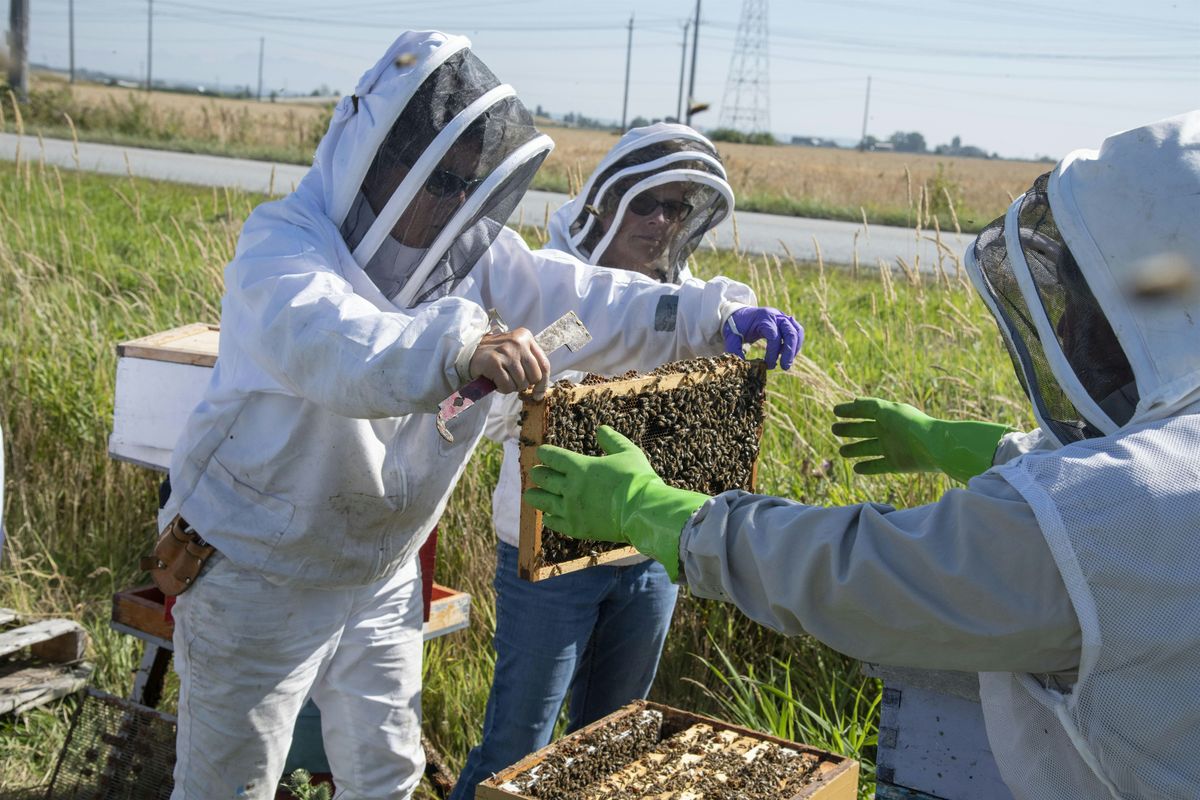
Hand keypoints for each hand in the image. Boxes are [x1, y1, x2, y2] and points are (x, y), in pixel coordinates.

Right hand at [468, 329, 550, 398]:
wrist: (469, 352)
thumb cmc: (496, 355)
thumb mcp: (516, 351)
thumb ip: (529, 363)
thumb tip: (541, 387)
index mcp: (526, 337)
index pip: (544, 364)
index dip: (543, 383)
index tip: (538, 393)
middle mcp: (518, 342)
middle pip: (535, 376)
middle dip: (525, 384)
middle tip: (513, 381)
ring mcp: (506, 352)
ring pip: (521, 383)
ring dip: (512, 387)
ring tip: (502, 378)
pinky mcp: (494, 363)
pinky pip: (507, 386)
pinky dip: (502, 389)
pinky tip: (496, 381)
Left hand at [524, 426, 709, 580]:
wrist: (643, 511)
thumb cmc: (637, 479)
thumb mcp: (627, 452)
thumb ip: (612, 440)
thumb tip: (601, 429)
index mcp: (580, 467)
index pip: (552, 456)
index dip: (545, 453)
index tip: (542, 452)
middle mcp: (570, 487)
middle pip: (543, 478)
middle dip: (538, 473)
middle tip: (536, 472)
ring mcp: (571, 509)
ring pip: (542, 501)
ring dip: (535, 495)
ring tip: (530, 494)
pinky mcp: (576, 528)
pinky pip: (554, 522)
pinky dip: (548, 517)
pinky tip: (548, 516)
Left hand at [723, 307, 802, 369]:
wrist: (739, 313)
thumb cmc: (736, 325)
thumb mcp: (731, 335)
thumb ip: (734, 349)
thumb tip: (741, 365)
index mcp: (763, 318)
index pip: (774, 336)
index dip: (773, 352)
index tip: (767, 365)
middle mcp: (776, 315)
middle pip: (790, 333)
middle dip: (789, 352)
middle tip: (785, 367)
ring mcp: (783, 317)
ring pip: (797, 331)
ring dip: (794, 348)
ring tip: (786, 362)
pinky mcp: (786, 321)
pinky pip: (797, 331)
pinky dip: (796, 343)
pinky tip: (787, 354)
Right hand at [831, 397, 1012, 482]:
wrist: (934, 446)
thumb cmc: (911, 424)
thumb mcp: (887, 410)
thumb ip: (870, 405)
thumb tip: (853, 401)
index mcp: (887, 416)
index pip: (865, 412)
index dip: (850, 411)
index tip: (835, 411)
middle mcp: (889, 431)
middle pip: (865, 430)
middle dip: (849, 430)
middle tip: (834, 429)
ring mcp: (892, 448)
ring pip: (868, 448)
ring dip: (855, 449)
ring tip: (841, 451)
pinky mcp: (896, 464)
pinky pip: (878, 466)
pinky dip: (868, 467)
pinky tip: (856, 468)